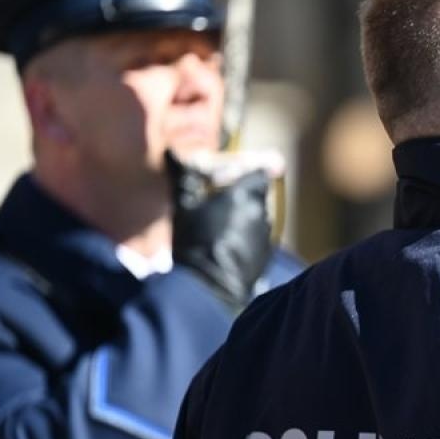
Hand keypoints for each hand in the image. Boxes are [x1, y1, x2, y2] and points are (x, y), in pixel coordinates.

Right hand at [166, 150, 279, 310]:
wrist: (209, 287)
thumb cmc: (195, 242)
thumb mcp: (183, 207)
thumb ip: (183, 178)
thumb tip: (172, 151)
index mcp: (245, 195)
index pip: (259, 174)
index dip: (247, 175)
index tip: (231, 181)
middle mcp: (260, 212)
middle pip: (257, 196)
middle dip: (242, 198)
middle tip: (218, 207)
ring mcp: (266, 235)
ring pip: (258, 218)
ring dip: (244, 219)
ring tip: (219, 230)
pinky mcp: (267, 256)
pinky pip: (258, 239)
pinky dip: (246, 239)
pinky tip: (226, 248)